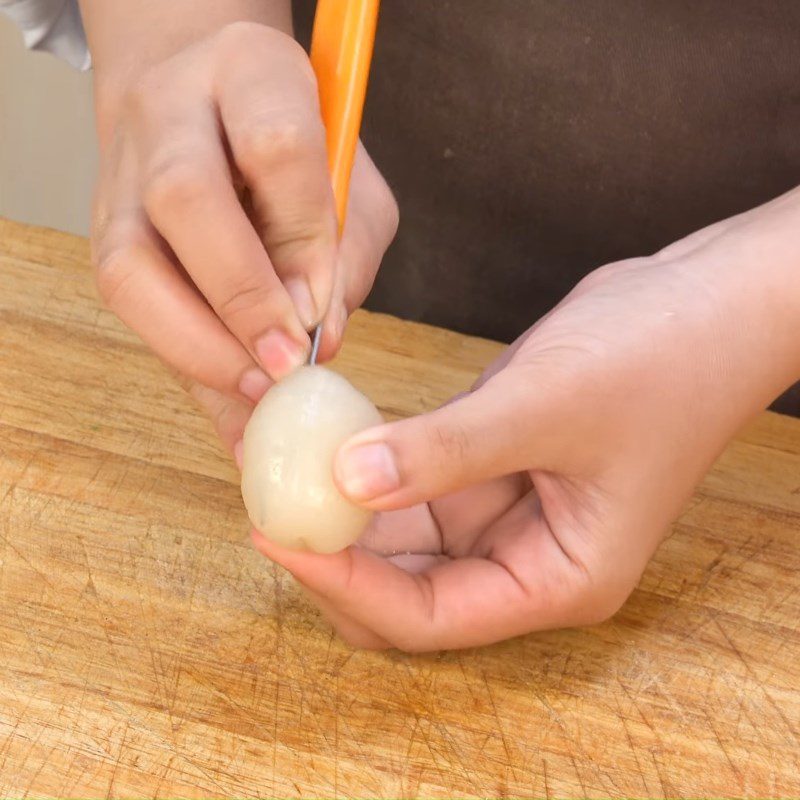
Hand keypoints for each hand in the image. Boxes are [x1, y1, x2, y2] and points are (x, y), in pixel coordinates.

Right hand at [90, 22, 397, 450]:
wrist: (201, 105)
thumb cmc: (294, 149)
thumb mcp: (350, 179)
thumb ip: (347, 250)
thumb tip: (321, 340)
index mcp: (248, 73)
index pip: (277, 147)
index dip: (305, 238)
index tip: (322, 312)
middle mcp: (170, 116)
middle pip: (187, 199)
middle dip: (242, 296)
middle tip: (287, 365)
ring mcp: (123, 180)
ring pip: (133, 267)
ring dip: (200, 347)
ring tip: (260, 396)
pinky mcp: (105, 238)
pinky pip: (137, 315)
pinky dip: (193, 375)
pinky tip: (237, 418)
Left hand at [253, 194, 799, 650]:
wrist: (702, 302)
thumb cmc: (659, 361)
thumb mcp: (546, 406)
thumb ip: (447, 451)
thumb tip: (346, 478)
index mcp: (555, 577)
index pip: (429, 615)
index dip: (346, 586)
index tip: (278, 535)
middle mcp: (524, 559)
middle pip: (403, 591)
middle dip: (333, 556)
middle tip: (266, 504)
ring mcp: (502, 514)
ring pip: (398, 539)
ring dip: (340, 510)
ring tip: (277, 470)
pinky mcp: (485, 467)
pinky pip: (409, 483)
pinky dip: (365, 465)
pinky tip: (322, 437)